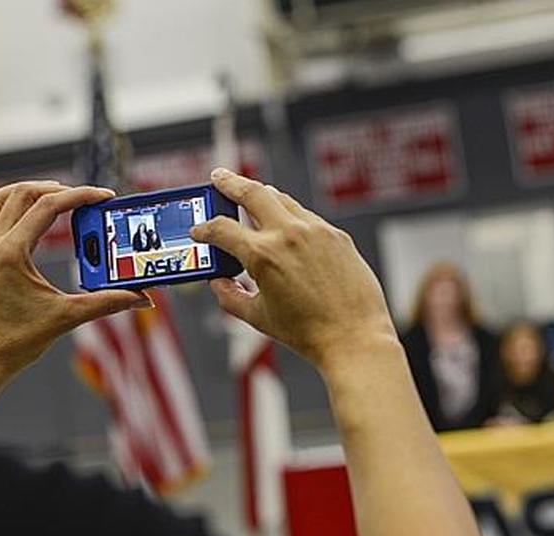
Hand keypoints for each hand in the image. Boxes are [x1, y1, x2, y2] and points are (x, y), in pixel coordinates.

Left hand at [0, 179, 149, 377]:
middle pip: (23, 195)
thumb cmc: (20, 341)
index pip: (48, 206)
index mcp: (12, 252)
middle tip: (85, 197)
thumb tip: (141, 298)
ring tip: (51, 189)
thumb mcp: (68, 317)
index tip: (103, 196)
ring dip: (24, 190)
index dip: (80, 196)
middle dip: (57, 189)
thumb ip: (107, 303)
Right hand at [190, 168, 396, 372]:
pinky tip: (285, 224)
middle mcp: (288, 235)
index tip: (199, 231)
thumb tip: (218, 283)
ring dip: (261, 195)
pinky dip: (289, 216)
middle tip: (218, 178)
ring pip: (281, 199)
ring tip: (250, 195)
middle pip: (251, 193)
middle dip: (230, 183)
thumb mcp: (258, 317)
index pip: (221, 229)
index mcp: (262, 255)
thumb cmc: (308, 333)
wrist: (354, 338)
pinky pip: (306, 217)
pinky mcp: (336, 235)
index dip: (204, 229)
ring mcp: (315, 231)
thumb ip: (230, 296)